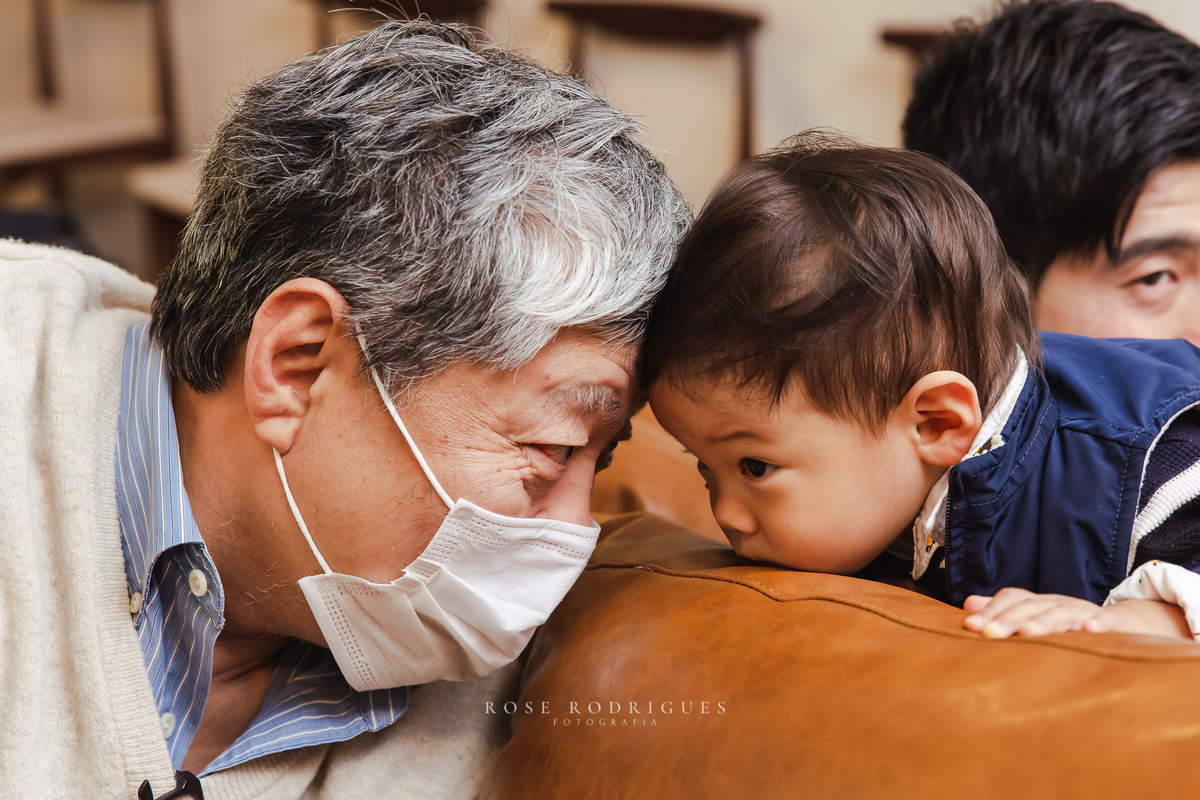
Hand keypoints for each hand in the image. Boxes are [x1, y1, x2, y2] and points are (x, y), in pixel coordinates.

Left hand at [963, 588, 1192, 639]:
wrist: (1123, 627)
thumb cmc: (1068, 626)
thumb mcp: (1035, 619)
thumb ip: (1002, 613)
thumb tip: (967, 606)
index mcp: (1038, 603)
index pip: (1012, 599)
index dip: (991, 610)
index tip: (970, 626)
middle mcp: (1058, 604)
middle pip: (1032, 607)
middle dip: (1009, 619)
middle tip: (989, 633)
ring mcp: (1085, 613)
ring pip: (1062, 614)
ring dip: (1044, 622)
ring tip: (1027, 632)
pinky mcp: (1113, 626)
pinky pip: (1104, 625)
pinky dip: (1097, 627)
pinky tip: (1087, 633)